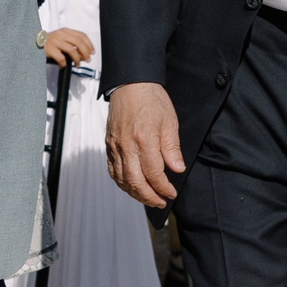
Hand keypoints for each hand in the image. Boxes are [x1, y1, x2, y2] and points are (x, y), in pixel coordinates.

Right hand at [44, 27, 93, 66]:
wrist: (31, 44)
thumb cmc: (47, 43)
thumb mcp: (60, 40)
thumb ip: (71, 44)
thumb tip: (83, 55)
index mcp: (65, 31)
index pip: (81, 35)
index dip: (89, 44)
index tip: (92, 52)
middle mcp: (60, 34)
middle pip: (79, 42)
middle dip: (85, 53)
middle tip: (87, 60)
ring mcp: (55, 41)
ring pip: (72, 50)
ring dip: (77, 59)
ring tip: (77, 64)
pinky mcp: (49, 49)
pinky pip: (62, 58)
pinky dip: (64, 64)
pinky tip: (63, 66)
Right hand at [106, 82, 184, 207]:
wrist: (130, 84)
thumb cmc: (151, 99)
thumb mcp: (169, 122)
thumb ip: (172, 148)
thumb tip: (177, 169)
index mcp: (144, 139)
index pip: (154, 173)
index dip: (163, 187)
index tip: (171, 193)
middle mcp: (126, 145)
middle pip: (135, 181)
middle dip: (149, 196)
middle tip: (160, 202)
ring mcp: (115, 146)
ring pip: (122, 179)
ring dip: (135, 193)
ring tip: (148, 198)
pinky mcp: (108, 145)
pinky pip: (112, 170)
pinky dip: (121, 183)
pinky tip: (131, 186)